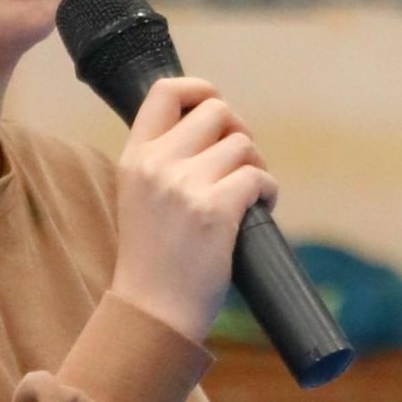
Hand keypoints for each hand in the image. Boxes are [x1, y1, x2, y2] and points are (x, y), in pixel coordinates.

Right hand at [107, 76, 278, 347]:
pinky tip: (259, 210)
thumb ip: (164, 163)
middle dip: (238, 133)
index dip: (199, 89)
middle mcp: (156, 164)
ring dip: (255, 167)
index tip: (214, 107)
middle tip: (239, 164)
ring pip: (243, 145)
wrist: (152, 313)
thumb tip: (214, 130)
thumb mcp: (140, 199)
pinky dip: (268, 191)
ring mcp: (185, 185)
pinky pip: (257, 177)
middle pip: (217, 111)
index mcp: (134, 158)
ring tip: (247, 197)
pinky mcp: (215, 210)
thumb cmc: (153, 262)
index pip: (165, 91)